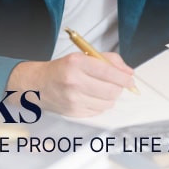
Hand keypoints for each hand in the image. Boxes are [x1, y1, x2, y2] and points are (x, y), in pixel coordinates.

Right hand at [6, 52, 134, 116]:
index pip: (108, 72)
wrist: (38, 84)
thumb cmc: (62, 69)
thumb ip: (108, 60)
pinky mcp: (74, 112)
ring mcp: (73, 99)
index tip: (130, 79)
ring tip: (104, 89)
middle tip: (118, 84)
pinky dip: (101, 104)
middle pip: (111, 90)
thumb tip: (128, 72)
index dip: (124, 77)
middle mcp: (74, 81)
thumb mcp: (83, 56)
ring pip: (107, 102)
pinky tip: (94, 97)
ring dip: (111, 96)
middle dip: (119, 87)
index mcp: (76, 63)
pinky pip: (98, 111)